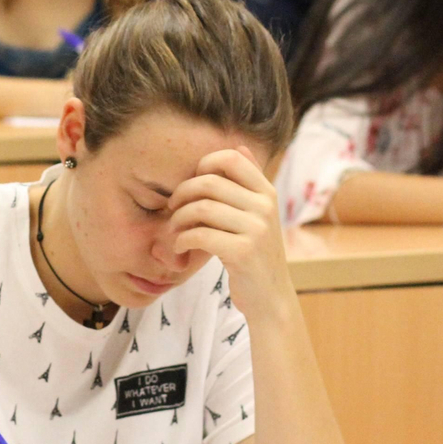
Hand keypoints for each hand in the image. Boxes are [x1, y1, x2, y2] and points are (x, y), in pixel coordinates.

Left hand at [167, 148, 288, 313]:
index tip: (192, 185)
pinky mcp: (244, 252)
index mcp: (266, 193)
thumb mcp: (257, 216)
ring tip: (175, 232)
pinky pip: (200, 235)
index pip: (231, 158)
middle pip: (209, 182)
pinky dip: (182, 240)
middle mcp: (265, 206)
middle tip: (172, 209)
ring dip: (178, 220)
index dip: (204, 165)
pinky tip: (181, 248)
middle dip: (182, 194)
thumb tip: (239, 145)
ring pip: (201, 208)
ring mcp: (257, 229)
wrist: (270, 298)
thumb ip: (248, 183)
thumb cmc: (255, 255)